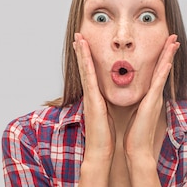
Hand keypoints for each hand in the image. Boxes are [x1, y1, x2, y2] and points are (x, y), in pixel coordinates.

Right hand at [73, 33, 114, 162]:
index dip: (87, 60)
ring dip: (82, 53)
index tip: (85, 46)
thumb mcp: (107, 116)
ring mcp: (89, 97)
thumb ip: (105, 106)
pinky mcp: (92, 100)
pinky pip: (89, 78)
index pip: (91, 74)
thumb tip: (106, 100)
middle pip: (84, 68)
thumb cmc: (105, 136)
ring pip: (84, 70)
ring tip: (79, 38)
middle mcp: (90, 95)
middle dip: (82, 51)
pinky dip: (86, 64)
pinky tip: (84, 53)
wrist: (100, 151)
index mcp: (95, 98)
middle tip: (78, 36)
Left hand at [123, 34, 179, 161]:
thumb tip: (137, 97)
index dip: (161, 58)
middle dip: (168, 52)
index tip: (165, 45)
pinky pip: (158, 84)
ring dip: (168, 56)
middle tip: (173, 37)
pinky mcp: (152, 103)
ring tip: (173, 41)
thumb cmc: (135, 134)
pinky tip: (167, 61)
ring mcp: (155, 99)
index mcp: (149, 96)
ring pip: (163, 72)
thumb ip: (138, 103)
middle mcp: (155, 95)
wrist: (137, 149)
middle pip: (163, 68)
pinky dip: (163, 72)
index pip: (156, 73)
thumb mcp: (135, 112)